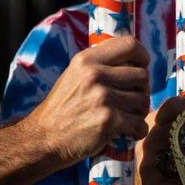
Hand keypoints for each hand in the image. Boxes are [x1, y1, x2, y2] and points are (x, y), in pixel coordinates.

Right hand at [23, 35, 150, 164]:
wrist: (41, 140)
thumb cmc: (62, 109)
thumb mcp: (74, 76)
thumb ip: (101, 65)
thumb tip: (136, 59)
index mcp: (86, 60)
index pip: (130, 45)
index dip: (142, 56)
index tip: (142, 67)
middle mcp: (94, 75)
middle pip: (142, 76)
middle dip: (141, 91)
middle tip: (130, 102)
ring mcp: (102, 97)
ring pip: (143, 100)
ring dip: (139, 112)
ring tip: (124, 118)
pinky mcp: (108, 120)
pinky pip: (140, 124)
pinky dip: (137, 131)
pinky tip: (126, 133)